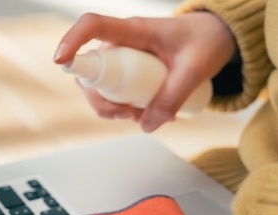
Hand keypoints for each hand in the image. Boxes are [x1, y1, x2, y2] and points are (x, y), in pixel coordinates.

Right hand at [53, 12, 236, 131]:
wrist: (215, 38)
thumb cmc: (205, 42)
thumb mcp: (194, 70)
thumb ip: (172, 97)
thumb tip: (146, 126)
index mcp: (134, 30)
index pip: (92, 26)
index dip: (72, 41)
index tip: (61, 61)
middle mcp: (122, 43)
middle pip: (90, 70)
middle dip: (100, 100)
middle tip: (128, 115)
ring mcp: (123, 58)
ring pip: (100, 86)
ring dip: (113, 108)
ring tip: (144, 115)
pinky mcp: (129, 71)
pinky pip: (115, 92)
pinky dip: (125, 108)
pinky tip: (149, 114)